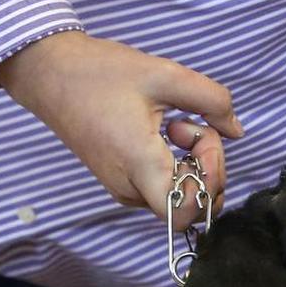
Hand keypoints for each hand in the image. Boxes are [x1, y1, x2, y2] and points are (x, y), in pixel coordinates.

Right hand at [0, 31, 243, 230]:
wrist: (50, 73)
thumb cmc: (102, 72)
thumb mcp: (166, 74)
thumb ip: (213, 101)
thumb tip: (236, 130)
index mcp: (138, 164)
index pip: (184, 214)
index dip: (210, 182)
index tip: (203, 139)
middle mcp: (129, 187)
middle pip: (191, 205)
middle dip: (208, 166)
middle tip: (193, 126)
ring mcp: (124, 188)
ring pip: (180, 197)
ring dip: (194, 163)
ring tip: (176, 125)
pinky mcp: (122, 181)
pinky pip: (165, 187)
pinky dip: (178, 164)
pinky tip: (166, 133)